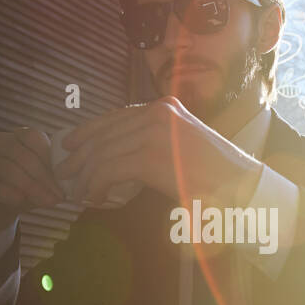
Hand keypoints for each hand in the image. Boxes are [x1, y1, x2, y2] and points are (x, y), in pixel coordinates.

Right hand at [0, 126, 65, 235]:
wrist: (0, 207)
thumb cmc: (27, 189)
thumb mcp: (44, 182)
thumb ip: (55, 179)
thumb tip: (70, 186)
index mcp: (19, 136)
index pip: (33, 137)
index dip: (48, 158)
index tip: (62, 180)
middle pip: (20, 153)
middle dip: (41, 177)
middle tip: (56, 196)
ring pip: (5, 167)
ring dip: (28, 186)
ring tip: (44, 202)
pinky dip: (6, 191)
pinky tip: (19, 200)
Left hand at [55, 96, 262, 208]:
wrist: (240, 186)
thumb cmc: (215, 175)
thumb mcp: (181, 147)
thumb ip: (154, 142)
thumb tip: (120, 154)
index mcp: (165, 107)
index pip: (116, 116)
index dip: (89, 130)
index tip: (72, 143)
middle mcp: (156, 113)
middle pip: (104, 133)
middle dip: (80, 154)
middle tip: (65, 170)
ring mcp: (153, 132)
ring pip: (103, 153)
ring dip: (86, 175)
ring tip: (78, 190)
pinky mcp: (149, 156)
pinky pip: (109, 170)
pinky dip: (96, 185)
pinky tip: (95, 197)